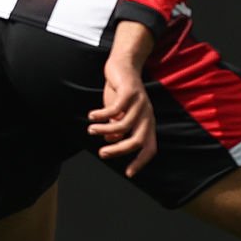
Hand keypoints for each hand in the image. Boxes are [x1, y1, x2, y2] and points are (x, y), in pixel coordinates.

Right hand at [89, 55, 156, 175]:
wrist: (123, 66)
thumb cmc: (120, 94)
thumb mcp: (119, 115)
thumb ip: (116, 128)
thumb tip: (110, 140)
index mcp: (146, 123)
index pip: (150, 147)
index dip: (141, 162)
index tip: (128, 173)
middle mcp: (146, 115)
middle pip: (138, 140)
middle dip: (119, 150)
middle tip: (102, 153)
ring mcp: (140, 103)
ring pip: (123, 125)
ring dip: (104, 130)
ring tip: (91, 130)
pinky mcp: (130, 92)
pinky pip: (115, 109)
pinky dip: (102, 115)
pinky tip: (92, 115)